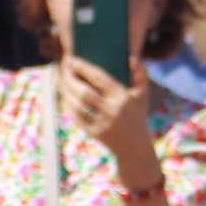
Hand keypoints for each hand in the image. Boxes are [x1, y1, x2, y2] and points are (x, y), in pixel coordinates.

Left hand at [61, 55, 155, 170]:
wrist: (135, 147)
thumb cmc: (137, 114)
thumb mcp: (143, 94)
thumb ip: (140, 74)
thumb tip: (131, 58)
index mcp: (123, 98)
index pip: (99, 79)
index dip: (83, 67)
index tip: (72, 59)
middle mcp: (111, 111)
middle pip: (84, 92)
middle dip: (70, 79)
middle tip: (63, 69)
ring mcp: (101, 123)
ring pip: (77, 105)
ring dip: (66, 92)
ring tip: (62, 81)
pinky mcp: (93, 133)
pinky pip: (75, 116)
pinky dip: (68, 105)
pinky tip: (65, 96)